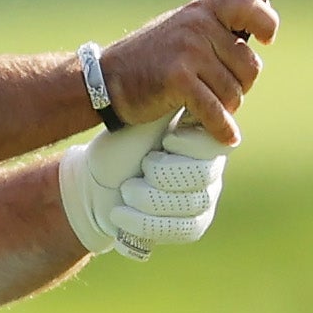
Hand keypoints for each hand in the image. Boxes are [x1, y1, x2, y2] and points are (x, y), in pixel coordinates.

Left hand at [57, 116, 227, 264]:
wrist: (96, 181)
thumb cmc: (123, 145)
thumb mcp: (147, 118)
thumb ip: (178, 103)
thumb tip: (199, 82)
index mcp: (204, 138)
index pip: (216, 144)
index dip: (189, 145)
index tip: (166, 140)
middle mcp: (212, 168)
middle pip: (202, 176)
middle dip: (162, 173)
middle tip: (142, 165)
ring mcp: (205, 198)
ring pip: (190, 205)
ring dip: (148, 198)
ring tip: (126, 190)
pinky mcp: (194, 224)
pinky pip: (182, 229)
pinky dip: (146, 223)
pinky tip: (121, 214)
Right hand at [102, 0, 273, 143]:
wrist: (106, 80)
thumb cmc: (150, 60)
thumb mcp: (182, 31)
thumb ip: (214, 34)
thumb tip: (256, 47)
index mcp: (203, 10)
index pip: (249, 6)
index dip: (266, 23)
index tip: (267, 40)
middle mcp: (198, 25)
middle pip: (249, 64)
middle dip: (240, 86)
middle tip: (217, 92)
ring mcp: (189, 50)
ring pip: (234, 91)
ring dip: (225, 108)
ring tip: (204, 107)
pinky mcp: (179, 79)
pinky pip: (215, 110)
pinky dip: (221, 128)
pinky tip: (226, 136)